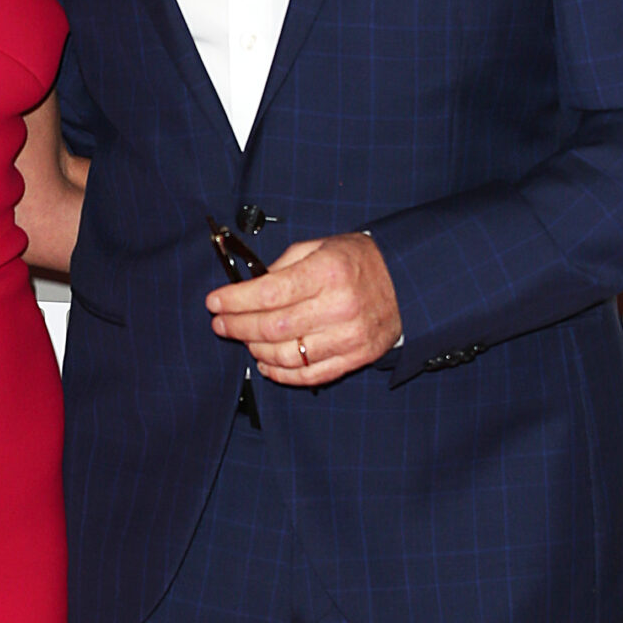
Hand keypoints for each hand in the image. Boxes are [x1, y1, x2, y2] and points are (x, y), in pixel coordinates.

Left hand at [207, 232, 401, 386]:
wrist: (408, 283)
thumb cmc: (359, 262)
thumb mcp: (321, 247)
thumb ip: (284, 265)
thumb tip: (247, 287)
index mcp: (328, 272)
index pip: (270, 292)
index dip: (235, 300)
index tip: (214, 302)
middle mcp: (339, 307)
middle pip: (273, 327)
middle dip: (237, 326)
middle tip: (220, 323)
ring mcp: (349, 337)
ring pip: (286, 355)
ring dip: (256, 350)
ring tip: (245, 339)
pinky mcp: (356, 358)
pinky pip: (308, 375)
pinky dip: (280, 373)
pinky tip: (265, 363)